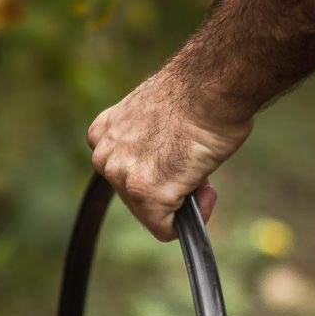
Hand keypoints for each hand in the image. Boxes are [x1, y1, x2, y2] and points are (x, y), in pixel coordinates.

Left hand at [87, 69, 252, 240]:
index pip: (125, 174)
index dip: (157, 172)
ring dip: (180, 200)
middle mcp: (105, 158)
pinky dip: (192, 218)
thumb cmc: (198, 95)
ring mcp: (123, 177)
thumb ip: (146, 144)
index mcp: (103, 134)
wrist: (211, 86)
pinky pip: (166, 229)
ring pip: (151, 214)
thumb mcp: (152, 117)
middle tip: (192, 161)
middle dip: (167, 187)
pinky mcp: (145, 195)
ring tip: (197, 167)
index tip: (176, 156)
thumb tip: (165, 167)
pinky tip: (205, 188)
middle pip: (135, 198)